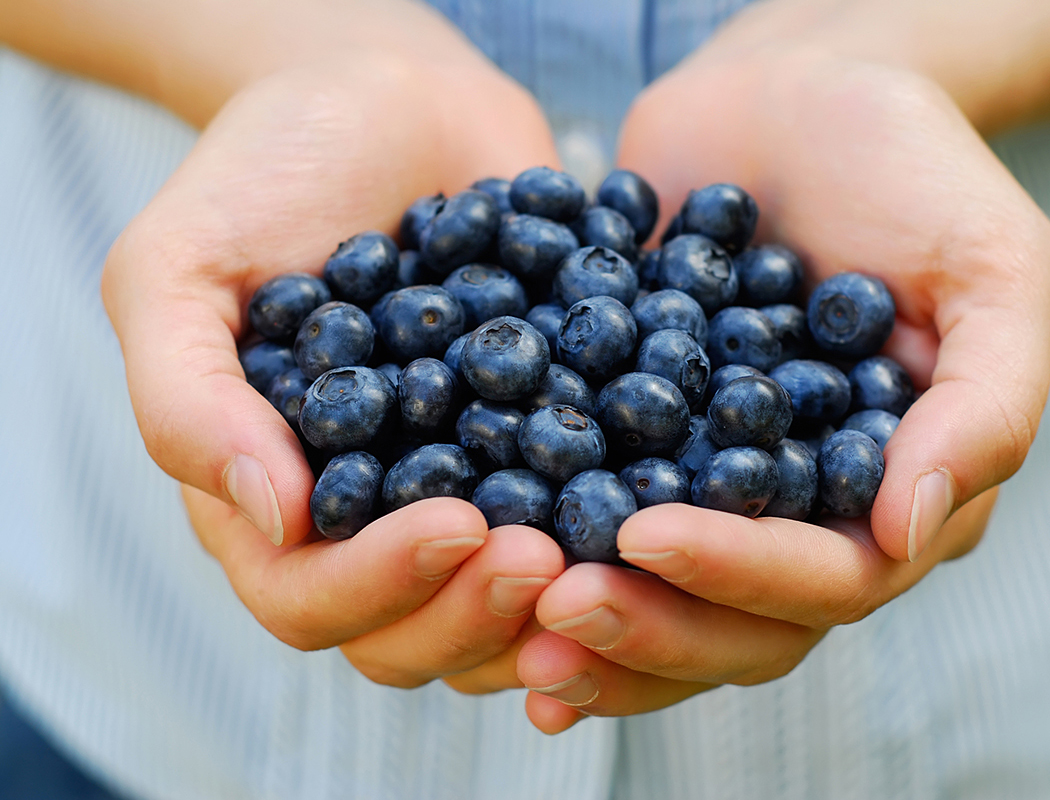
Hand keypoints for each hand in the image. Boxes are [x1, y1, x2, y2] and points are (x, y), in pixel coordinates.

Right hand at [103, 46, 563, 691]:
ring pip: (500, 609)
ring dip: (555, 602)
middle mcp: (364, 517)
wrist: (388, 99)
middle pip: (411, 634)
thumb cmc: (268, 171)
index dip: (380, 586)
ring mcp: (458, 487)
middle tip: (546, 554)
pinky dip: (617, 535)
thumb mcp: (178, 266)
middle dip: (478, 612)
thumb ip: (187, 397)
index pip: (306, 599)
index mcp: (268, 496)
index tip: (462, 524)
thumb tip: (273, 516)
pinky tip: (665, 509)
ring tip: (609, 546)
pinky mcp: (538, 446)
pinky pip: (576, 522)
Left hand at [517, 43, 1049, 731]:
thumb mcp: (996, 269)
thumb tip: (911, 533)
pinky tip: (477, 569)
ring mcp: (721, 485)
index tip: (644, 536)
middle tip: (556, 607)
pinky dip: (546, 553)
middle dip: (651, 625)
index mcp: (900, 491)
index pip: (831, 578)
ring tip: (512, 629)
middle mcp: (810, 512)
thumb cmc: (913, 165)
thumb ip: (986, 405)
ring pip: (665, 599)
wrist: (797, 92)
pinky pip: (595, 515)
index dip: (740, 574)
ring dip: (592, 625)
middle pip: (739, 623)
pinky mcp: (644, 443)